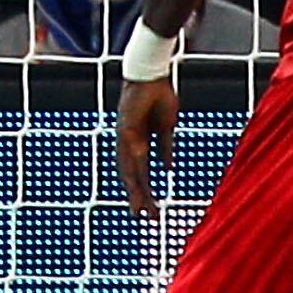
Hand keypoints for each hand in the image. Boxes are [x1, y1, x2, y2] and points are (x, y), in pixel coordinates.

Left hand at [115, 73, 178, 219]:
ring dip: (136, 192)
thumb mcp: (167, 127)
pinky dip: (137, 171)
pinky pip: (133, 155)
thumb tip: (168, 169)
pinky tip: (142, 185)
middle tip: (146, 218)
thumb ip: (165, 148)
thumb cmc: (159, 95)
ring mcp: (125, 137)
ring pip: (130, 171)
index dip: (144, 190)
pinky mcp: (126, 129)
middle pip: (132, 177)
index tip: (150, 208)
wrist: (152, 74)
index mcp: (139, 142)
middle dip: (139, 198)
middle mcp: (129, 143)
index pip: (140, 172)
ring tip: (142, 210)